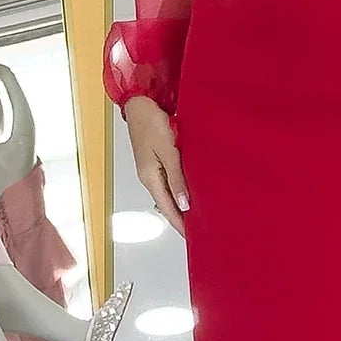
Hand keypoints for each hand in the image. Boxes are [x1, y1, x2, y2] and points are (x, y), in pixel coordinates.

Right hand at [124, 96, 189, 234]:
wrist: (140, 103)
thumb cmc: (151, 123)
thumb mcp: (168, 151)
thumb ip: (177, 178)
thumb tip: (185, 204)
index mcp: (150, 178)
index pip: (168, 208)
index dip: (180, 224)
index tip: (193, 237)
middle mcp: (149, 177)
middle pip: (168, 204)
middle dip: (182, 217)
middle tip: (201, 228)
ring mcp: (151, 169)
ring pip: (169, 193)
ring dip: (182, 203)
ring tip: (199, 213)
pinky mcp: (155, 160)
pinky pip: (170, 180)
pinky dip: (180, 189)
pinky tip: (191, 189)